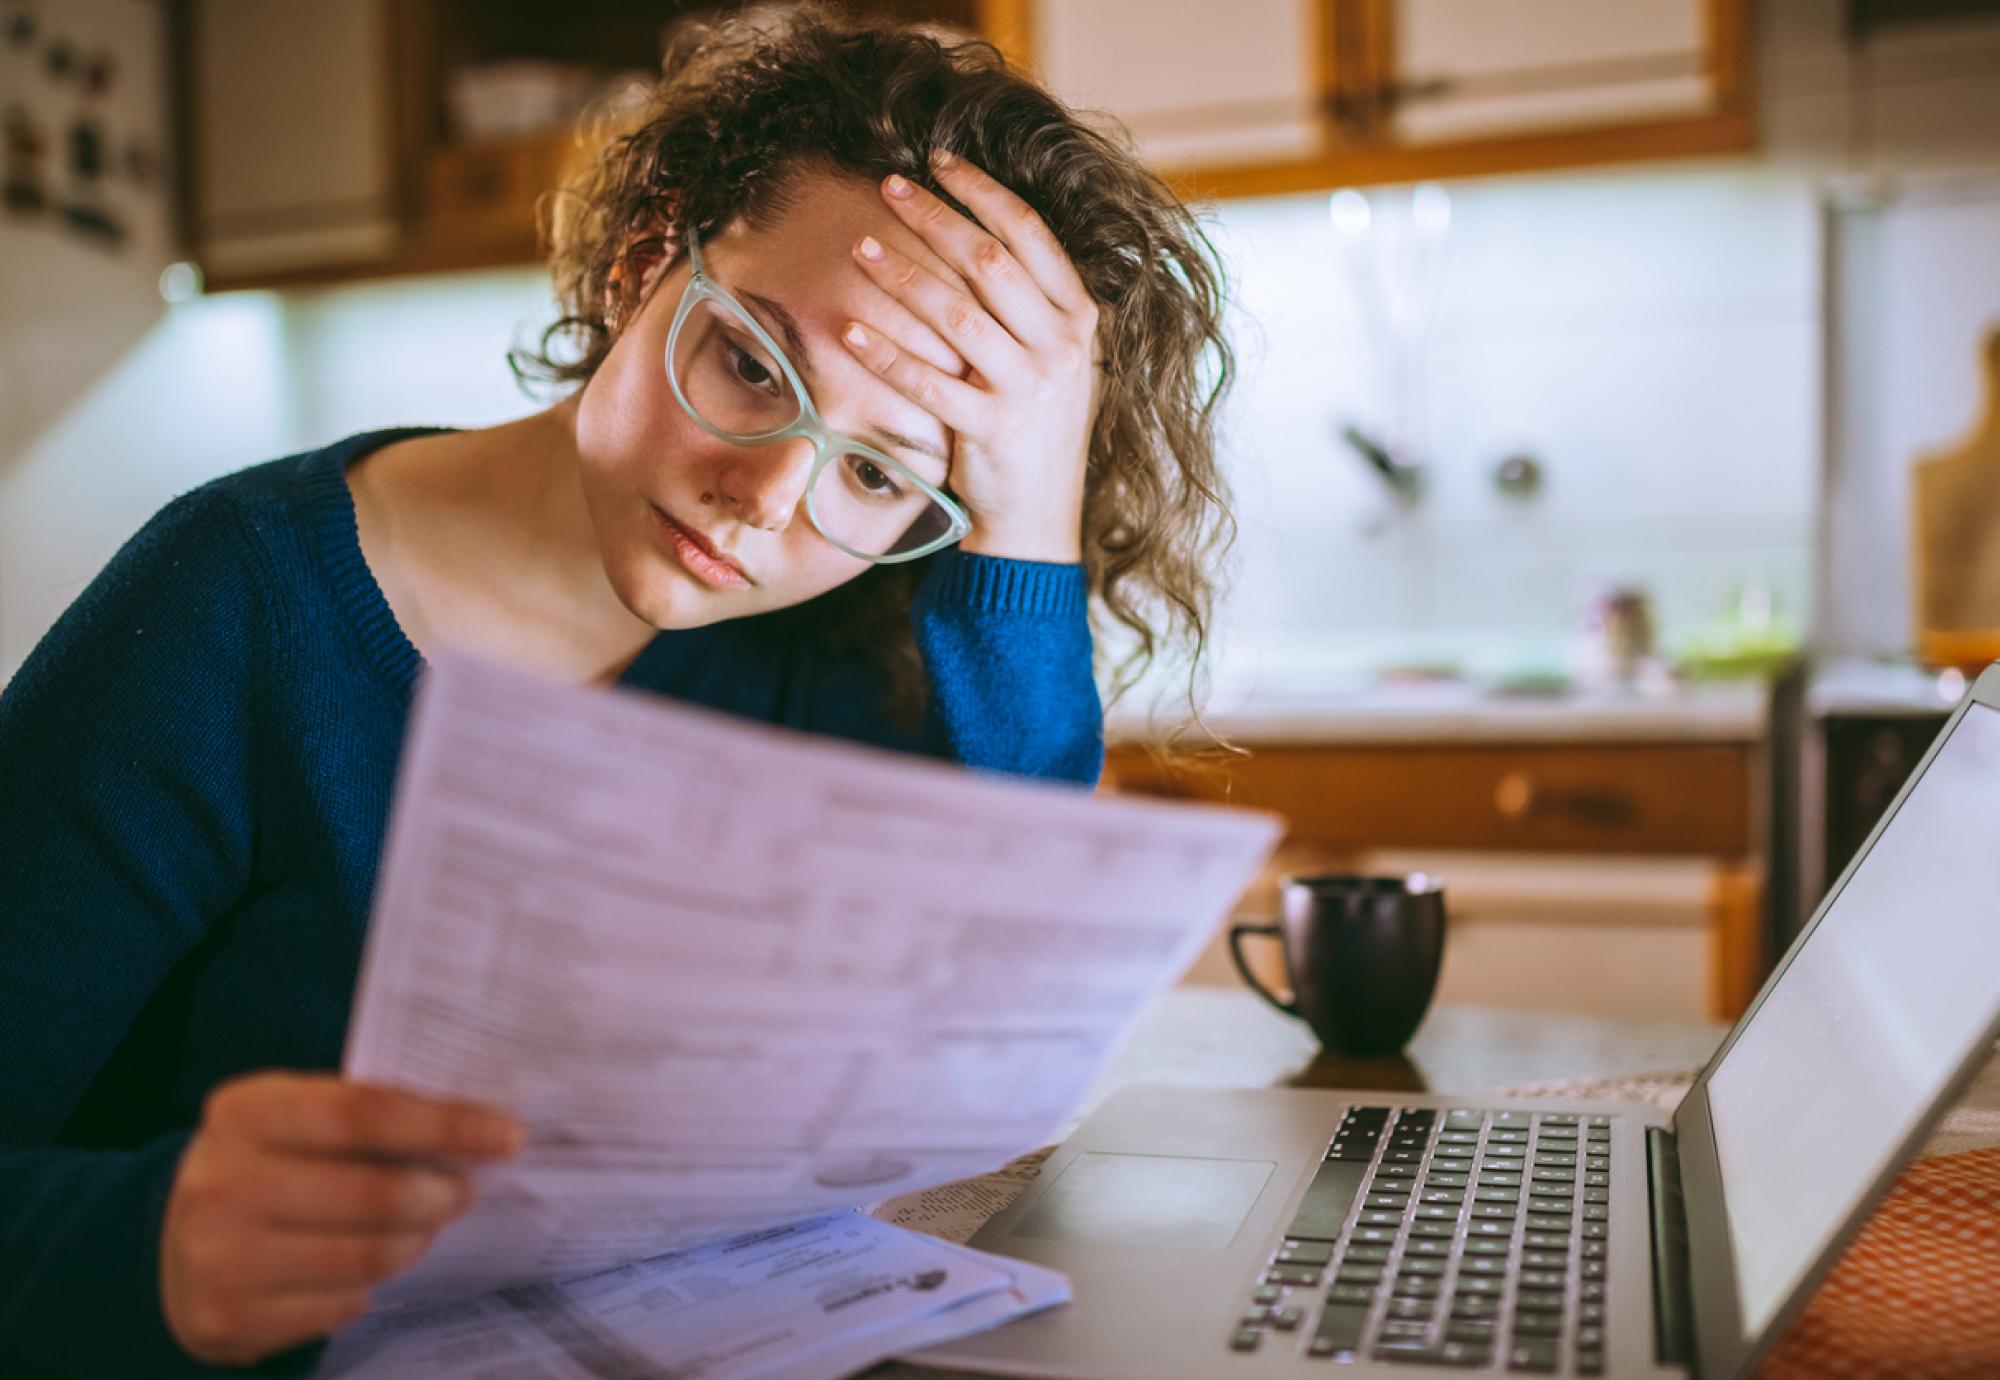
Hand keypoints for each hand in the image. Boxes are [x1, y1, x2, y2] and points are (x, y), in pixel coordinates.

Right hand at [160, 1072, 522, 1366]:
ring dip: (414, 1242)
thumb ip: (371, 1116)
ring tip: (422, 1228)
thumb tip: (479, 1129)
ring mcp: (219, 1256)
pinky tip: (364, 1269)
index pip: (367, 1112)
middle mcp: (224, 1181)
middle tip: (463, 1191)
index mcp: (247, 1111)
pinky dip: (370, 1286)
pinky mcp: (228, 1318)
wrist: (170, 1244)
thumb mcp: (297, 1119)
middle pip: (376, 1194)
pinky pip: (341, 1306)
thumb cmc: (266, 1165)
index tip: (506, 1135)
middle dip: (441, 1194)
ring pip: (367, 1257)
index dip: (446, 1124)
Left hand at [844, 153, 1099, 564]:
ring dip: (903, 276)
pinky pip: (929, 382)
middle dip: (935, 217)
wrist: (1039, 519)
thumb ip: (1030, 305)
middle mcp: (1061, 348)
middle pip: (989, 262)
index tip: (938, 162)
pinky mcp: (992, 431)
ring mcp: (1029, 390)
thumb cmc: (1034, 430)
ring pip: (957, 315)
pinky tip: (849, 330)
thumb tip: (974, 233)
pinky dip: (886, 354)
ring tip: (860, 247)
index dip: (982, 192)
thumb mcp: (1054, 360)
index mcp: (1079, 320)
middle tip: (888, 187)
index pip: (1030, 235)